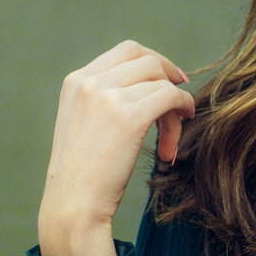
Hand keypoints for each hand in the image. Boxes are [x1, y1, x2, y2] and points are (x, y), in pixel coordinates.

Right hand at [37, 39, 195, 255]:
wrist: (72, 205)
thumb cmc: (83, 176)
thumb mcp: (83, 125)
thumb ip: (103, 101)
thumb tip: (149, 86)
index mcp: (75, 82)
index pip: (127, 51)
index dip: (156, 62)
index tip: (171, 80)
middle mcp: (88, 83)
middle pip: (147, 60)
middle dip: (168, 80)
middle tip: (177, 107)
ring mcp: (107, 97)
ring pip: (161, 82)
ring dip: (174, 107)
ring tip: (170, 139)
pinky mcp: (128, 117)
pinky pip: (171, 97)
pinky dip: (183, 107)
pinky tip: (183, 124)